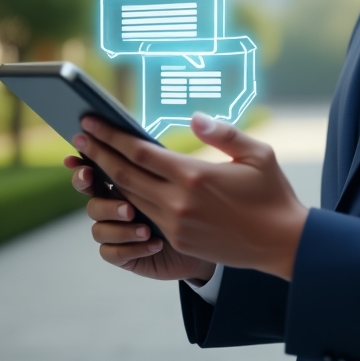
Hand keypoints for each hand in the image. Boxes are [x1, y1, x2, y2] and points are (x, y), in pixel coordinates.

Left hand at [72, 114, 308, 279]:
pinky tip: (122, 186)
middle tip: (78, 137)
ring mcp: (175, 224)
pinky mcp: (178, 239)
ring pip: (130, 197)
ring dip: (108, 178)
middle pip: (124, 175)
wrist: (281, 242)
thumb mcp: (257, 153)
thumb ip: (223, 133)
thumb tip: (194, 118)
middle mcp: (178, 201)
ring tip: (93, 160)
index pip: (140, 152)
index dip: (111, 136)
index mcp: (194, 175)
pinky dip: (129, 198)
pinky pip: (145, 214)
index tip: (90, 122)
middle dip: (98, 154)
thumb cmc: (272, 193)